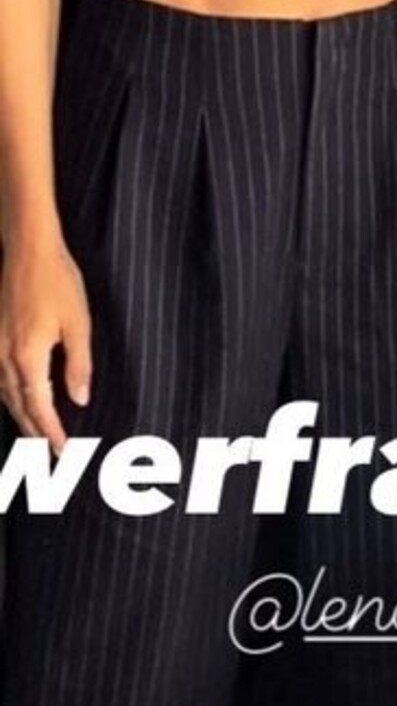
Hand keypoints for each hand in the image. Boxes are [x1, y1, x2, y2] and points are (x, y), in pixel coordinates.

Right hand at [0, 242, 92, 449]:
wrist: (27, 249)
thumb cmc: (57, 281)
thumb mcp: (78, 324)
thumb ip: (79, 365)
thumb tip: (79, 399)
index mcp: (28, 356)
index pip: (39, 407)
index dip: (50, 432)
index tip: (62, 452)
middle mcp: (4, 357)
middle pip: (18, 406)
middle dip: (33, 432)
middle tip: (48, 455)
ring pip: (4, 394)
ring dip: (19, 417)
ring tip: (34, 435)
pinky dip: (7, 396)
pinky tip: (16, 399)